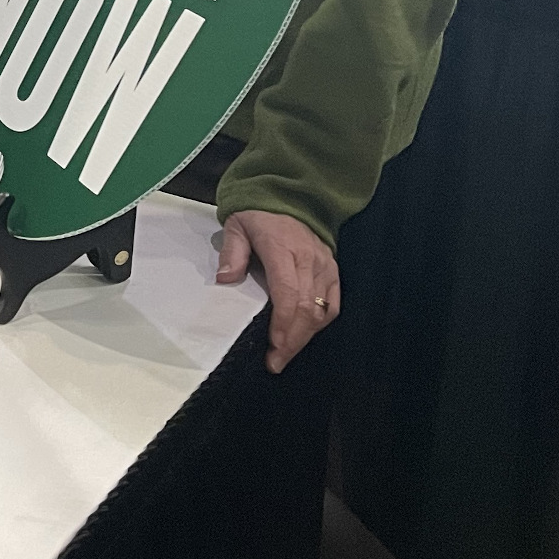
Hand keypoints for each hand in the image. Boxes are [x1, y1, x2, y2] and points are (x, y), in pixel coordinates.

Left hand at [217, 209, 339, 373]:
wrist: (290, 196)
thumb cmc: (259, 214)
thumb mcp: (237, 225)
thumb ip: (232, 253)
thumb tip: (225, 279)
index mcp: (283, 249)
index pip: (287, 293)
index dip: (283, 324)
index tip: (273, 346)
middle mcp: (308, 260)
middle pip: (306, 309)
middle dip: (292, 340)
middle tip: (275, 362)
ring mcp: (324, 266)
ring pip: (322, 311)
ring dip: (305, 337)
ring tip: (286, 354)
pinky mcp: (333, 271)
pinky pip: (332, 304)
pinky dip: (320, 324)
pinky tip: (305, 336)